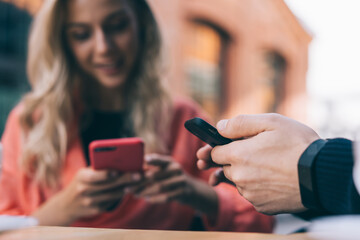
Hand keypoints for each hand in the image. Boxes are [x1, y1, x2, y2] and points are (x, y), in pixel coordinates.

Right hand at [32, 167, 141, 225]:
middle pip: (108, 185)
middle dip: (125, 179)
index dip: (106, 174)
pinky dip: (123, 194)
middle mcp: (84, 190)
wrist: (68, 204)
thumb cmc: (82, 182)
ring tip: (140, 181)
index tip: (118, 171)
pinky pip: (112, 201)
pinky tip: (133, 188)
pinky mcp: (96, 210)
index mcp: (81, 177)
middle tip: (139, 175)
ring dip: (128, 187)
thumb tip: (123, 161)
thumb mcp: (85, 173)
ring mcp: (90, 202)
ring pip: (113, 194)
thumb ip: (99, 168)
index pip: (94, 176)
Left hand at [133, 154, 218, 217]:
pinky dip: (155, 198)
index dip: (153, 159)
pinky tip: (146, 199)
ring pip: (159, 187)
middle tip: (127, 186)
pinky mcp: (181, 193)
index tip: (144, 160)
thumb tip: (133, 170)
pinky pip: (165, 197)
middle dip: (139, 182)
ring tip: (135, 194)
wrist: (191, 189)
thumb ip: (153, 169)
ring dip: (145, 191)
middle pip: (155, 176)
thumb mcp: (166, 169)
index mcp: (170, 162)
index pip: (161, 160)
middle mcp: (176, 170)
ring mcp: (180, 182)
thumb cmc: (172, 177)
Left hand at [197, 113, 319, 213]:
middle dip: (233, 160)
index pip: (213, 153)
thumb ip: (240, 123)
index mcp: (238, 155)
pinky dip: (258, 187)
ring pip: (239, 182)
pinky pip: (252, 195)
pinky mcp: (262, 206)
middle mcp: (240, 177)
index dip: (216, 148)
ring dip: (246, 174)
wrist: (323, 175)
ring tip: (266, 165)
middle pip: (226, 168)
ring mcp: (251, 194)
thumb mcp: (271, 122)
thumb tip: (220, 127)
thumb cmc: (298, 144)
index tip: (218, 147)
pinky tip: (273, 179)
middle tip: (250, 154)